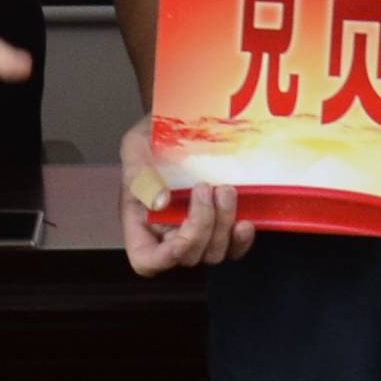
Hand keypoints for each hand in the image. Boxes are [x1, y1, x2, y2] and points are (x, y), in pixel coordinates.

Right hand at [119, 122, 249, 273]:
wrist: (183, 121)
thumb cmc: (153, 137)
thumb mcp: (136, 146)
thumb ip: (140, 173)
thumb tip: (160, 202)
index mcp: (140, 220)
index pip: (146, 260)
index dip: (162, 260)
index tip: (179, 239)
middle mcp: (168, 233)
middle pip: (187, 257)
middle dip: (201, 227)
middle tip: (206, 187)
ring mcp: (197, 231)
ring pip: (213, 253)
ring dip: (223, 226)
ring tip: (225, 190)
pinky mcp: (222, 225)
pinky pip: (234, 249)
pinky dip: (241, 240)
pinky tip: (244, 220)